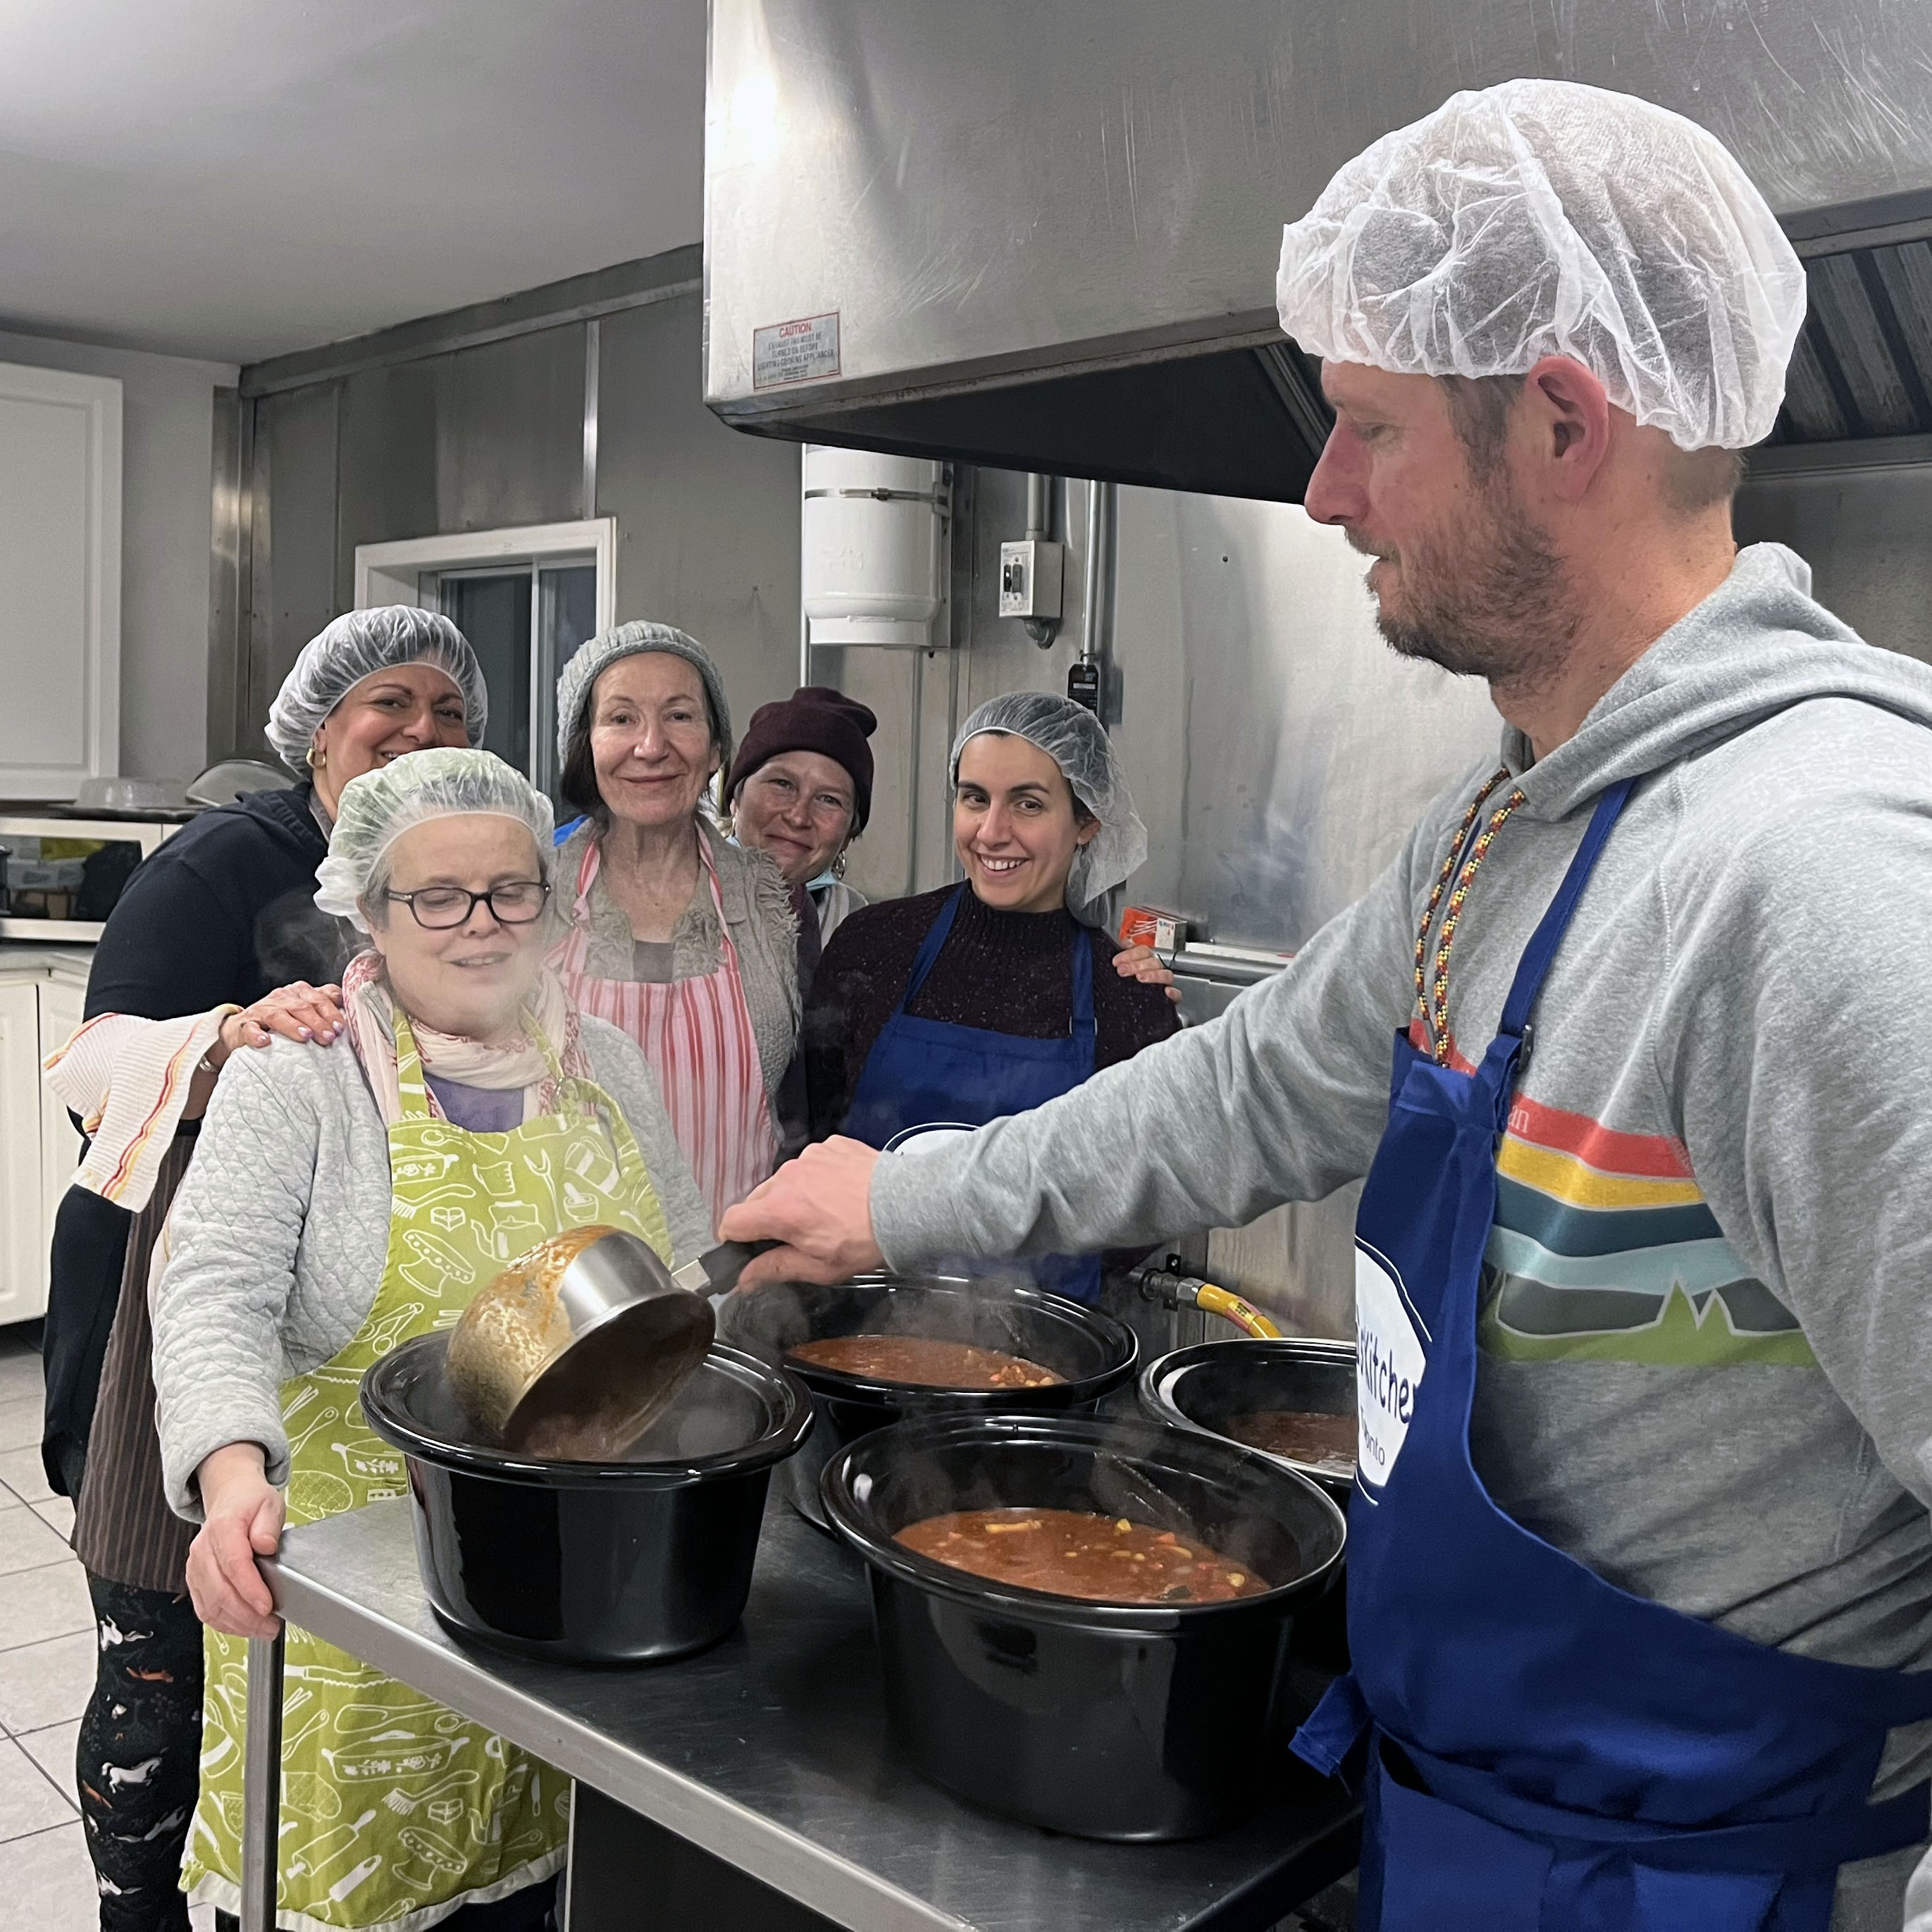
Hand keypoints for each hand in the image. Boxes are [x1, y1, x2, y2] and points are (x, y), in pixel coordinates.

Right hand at [186, 1443, 284, 1637]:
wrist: (230, 1499)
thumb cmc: (251, 1503)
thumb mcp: (270, 1503)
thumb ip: (268, 1525)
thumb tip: (265, 1545)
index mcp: (223, 1527)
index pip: (234, 1564)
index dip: (250, 1589)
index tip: (267, 1606)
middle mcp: (203, 1549)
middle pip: (220, 1591)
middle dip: (247, 1615)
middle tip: (271, 1625)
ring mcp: (195, 1566)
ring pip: (210, 1605)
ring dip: (236, 1624)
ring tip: (262, 1629)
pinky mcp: (195, 1580)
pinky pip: (204, 1609)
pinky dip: (223, 1623)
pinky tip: (243, 1627)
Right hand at [207, 981, 345, 1069]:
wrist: (243, 1029)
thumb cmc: (282, 1021)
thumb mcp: (306, 1013)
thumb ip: (327, 1011)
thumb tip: (354, 1020)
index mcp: (301, 992)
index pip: (321, 996)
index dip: (333, 1011)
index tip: (342, 1027)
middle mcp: (283, 997)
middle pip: (303, 1006)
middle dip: (318, 1021)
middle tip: (329, 1037)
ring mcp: (263, 1009)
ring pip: (279, 1014)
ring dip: (293, 1025)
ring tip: (305, 1037)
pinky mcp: (245, 1024)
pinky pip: (250, 1028)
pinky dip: (257, 1034)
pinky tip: (265, 1041)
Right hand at [721, 1137, 884, 1287]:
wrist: (906, 1206)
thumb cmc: (865, 1241)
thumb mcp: (820, 1267)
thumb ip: (775, 1269)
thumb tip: (743, 1279)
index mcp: (779, 1210)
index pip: (731, 1221)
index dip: (733, 1238)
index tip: (744, 1248)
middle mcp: (787, 1177)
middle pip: (757, 1200)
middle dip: (768, 1220)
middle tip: (795, 1236)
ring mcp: (808, 1157)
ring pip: (784, 1181)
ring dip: (793, 1196)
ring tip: (824, 1212)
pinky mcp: (829, 1146)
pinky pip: (809, 1164)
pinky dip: (816, 1178)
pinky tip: (839, 1192)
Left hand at [1114, 944, 1180, 1003]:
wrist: (1126, 1014)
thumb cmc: (1124, 987)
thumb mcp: (1119, 971)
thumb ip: (1121, 958)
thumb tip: (1123, 943)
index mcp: (1145, 961)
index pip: (1142, 951)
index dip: (1130, 954)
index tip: (1116, 962)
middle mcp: (1156, 971)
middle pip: (1153, 961)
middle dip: (1136, 965)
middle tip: (1122, 970)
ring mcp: (1164, 985)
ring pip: (1166, 975)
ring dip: (1153, 975)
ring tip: (1140, 978)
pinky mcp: (1170, 1000)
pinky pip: (1177, 995)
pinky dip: (1173, 993)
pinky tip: (1166, 992)